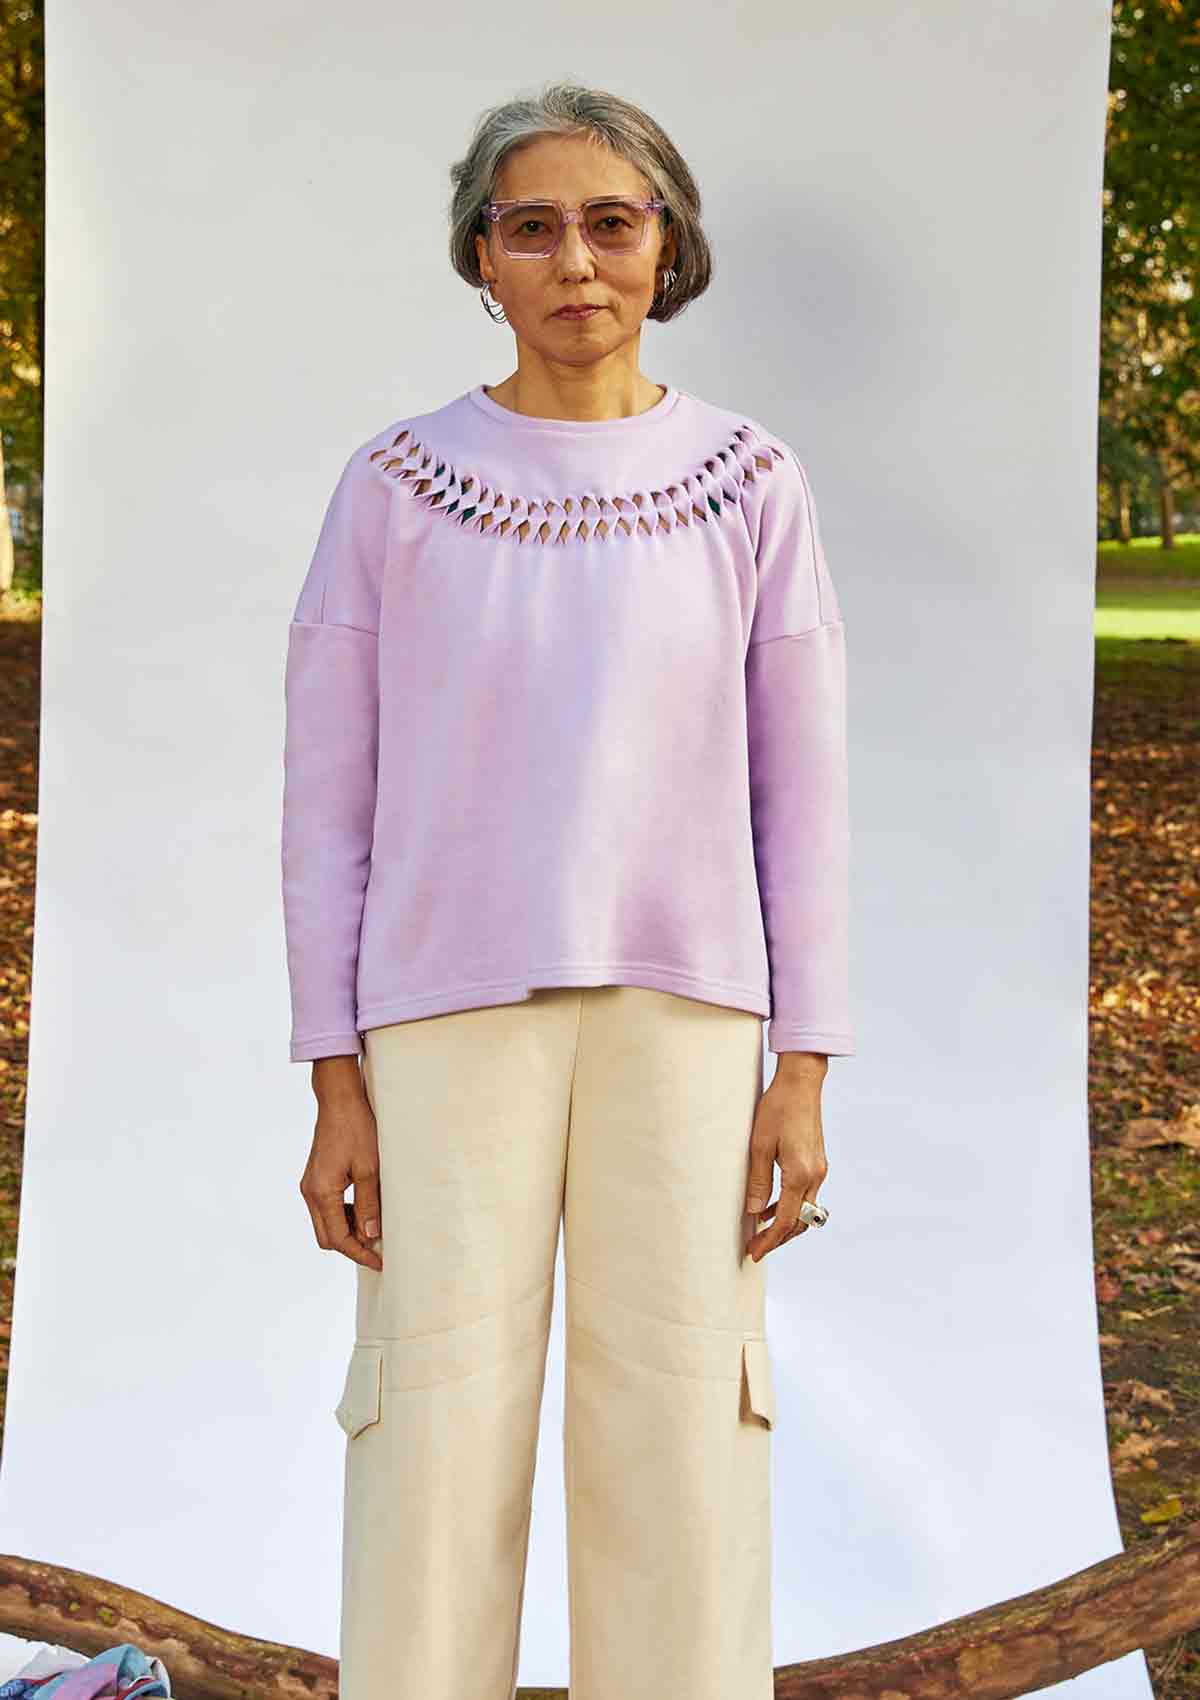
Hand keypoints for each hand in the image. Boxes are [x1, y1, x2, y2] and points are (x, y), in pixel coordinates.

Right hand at [299, 1058, 383, 1269]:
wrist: (339, 1100)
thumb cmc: (357, 1129)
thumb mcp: (370, 1169)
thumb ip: (369, 1204)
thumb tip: (371, 1236)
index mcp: (321, 1192)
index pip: (338, 1239)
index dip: (359, 1253)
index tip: (379, 1262)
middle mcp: (310, 1192)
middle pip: (327, 1237)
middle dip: (351, 1245)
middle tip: (378, 1248)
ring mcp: (310, 1185)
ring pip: (325, 1223)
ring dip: (347, 1230)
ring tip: (374, 1225)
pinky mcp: (315, 1178)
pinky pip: (326, 1208)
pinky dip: (343, 1215)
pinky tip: (363, 1208)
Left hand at [743, 1055, 828, 1261]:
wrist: (801, 1083)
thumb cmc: (777, 1108)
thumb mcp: (759, 1145)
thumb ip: (758, 1181)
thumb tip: (755, 1212)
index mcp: (800, 1174)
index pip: (786, 1220)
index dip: (770, 1240)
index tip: (754, 1252)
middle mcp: (815, 1176)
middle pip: (800, 1222)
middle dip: (778, 1238)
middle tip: (755, 1248)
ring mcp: (819, 1169)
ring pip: (805, 1210)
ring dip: (785, 1224)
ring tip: (761, 1231)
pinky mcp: (817, 1162)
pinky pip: (806, 1194)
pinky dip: (791, 1206)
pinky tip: (772, 1206)